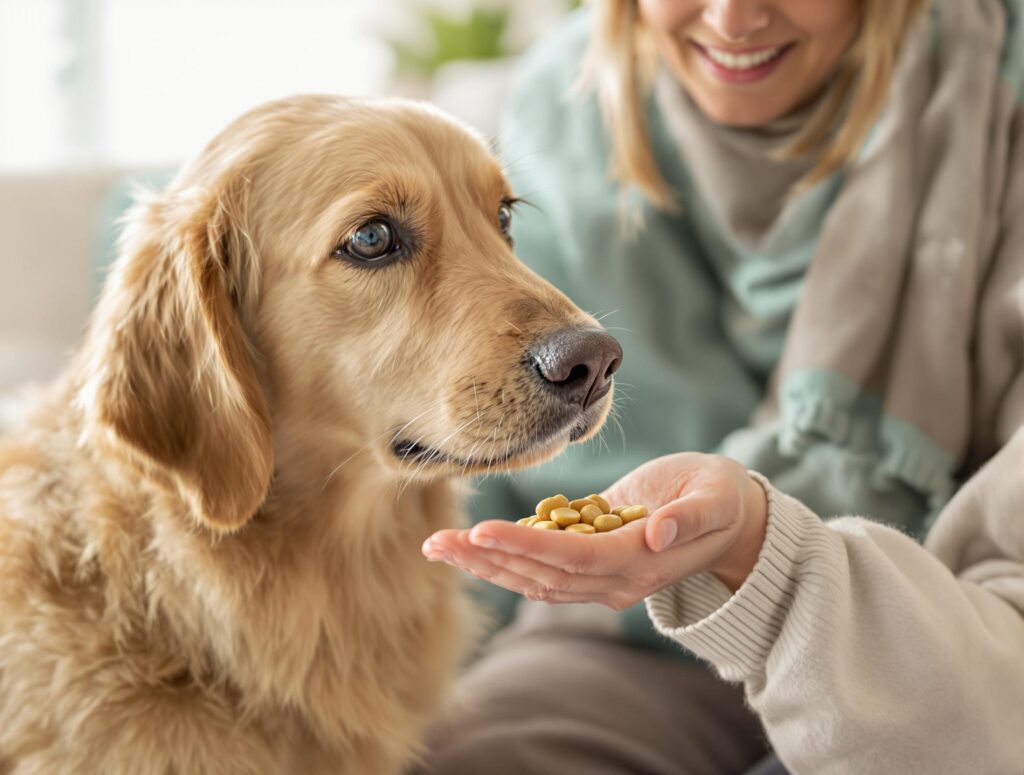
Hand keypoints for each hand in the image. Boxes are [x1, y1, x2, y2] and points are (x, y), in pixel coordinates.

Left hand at [422, 453, 768, 609]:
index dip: (527, 549)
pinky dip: (504, 560)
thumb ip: (691, 517)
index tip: (483, 532)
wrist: (730, 520)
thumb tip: (656, 533)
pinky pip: (542, 570)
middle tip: (437, 542)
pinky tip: (472, 547)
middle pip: (541, 576)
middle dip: (488, 560)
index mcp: (641, 563)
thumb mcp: (718, 498)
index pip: (574, 561)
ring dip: (486, 565)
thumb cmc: (723, 498)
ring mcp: (602, 577)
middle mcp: (616, 581)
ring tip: (440, 547)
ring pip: (534, 580)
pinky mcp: (592, 563)